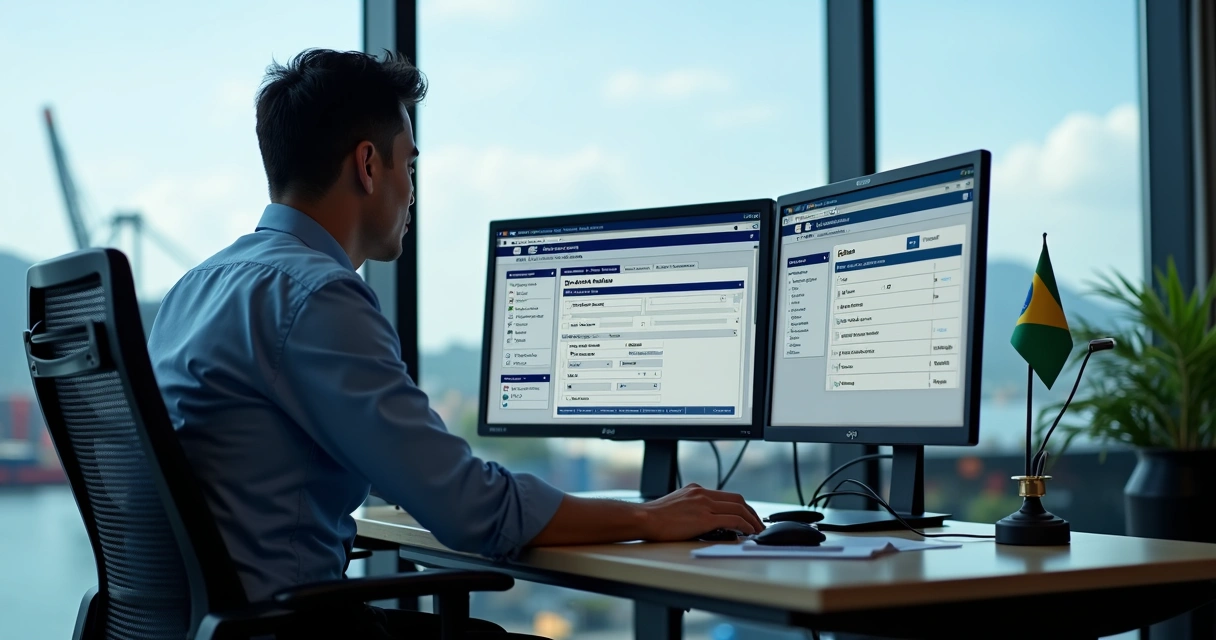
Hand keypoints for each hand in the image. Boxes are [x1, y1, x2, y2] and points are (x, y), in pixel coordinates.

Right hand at [636, 483, 764, 540]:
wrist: (645, 518)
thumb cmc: (656, 517)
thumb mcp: (677, 504)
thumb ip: (693, 507)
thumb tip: (705, 520)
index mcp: (696, 490)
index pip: (727, 495)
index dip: (742, 506)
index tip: (748, 516)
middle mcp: (702, 494)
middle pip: (737, 500)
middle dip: (751, 513)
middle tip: (758, 524)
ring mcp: (704, 504)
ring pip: (738, 508)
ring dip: (751, 520)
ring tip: (757, 530)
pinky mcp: (704, 518)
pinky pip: (732, 520)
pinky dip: (744, 525)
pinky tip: (748, 532)